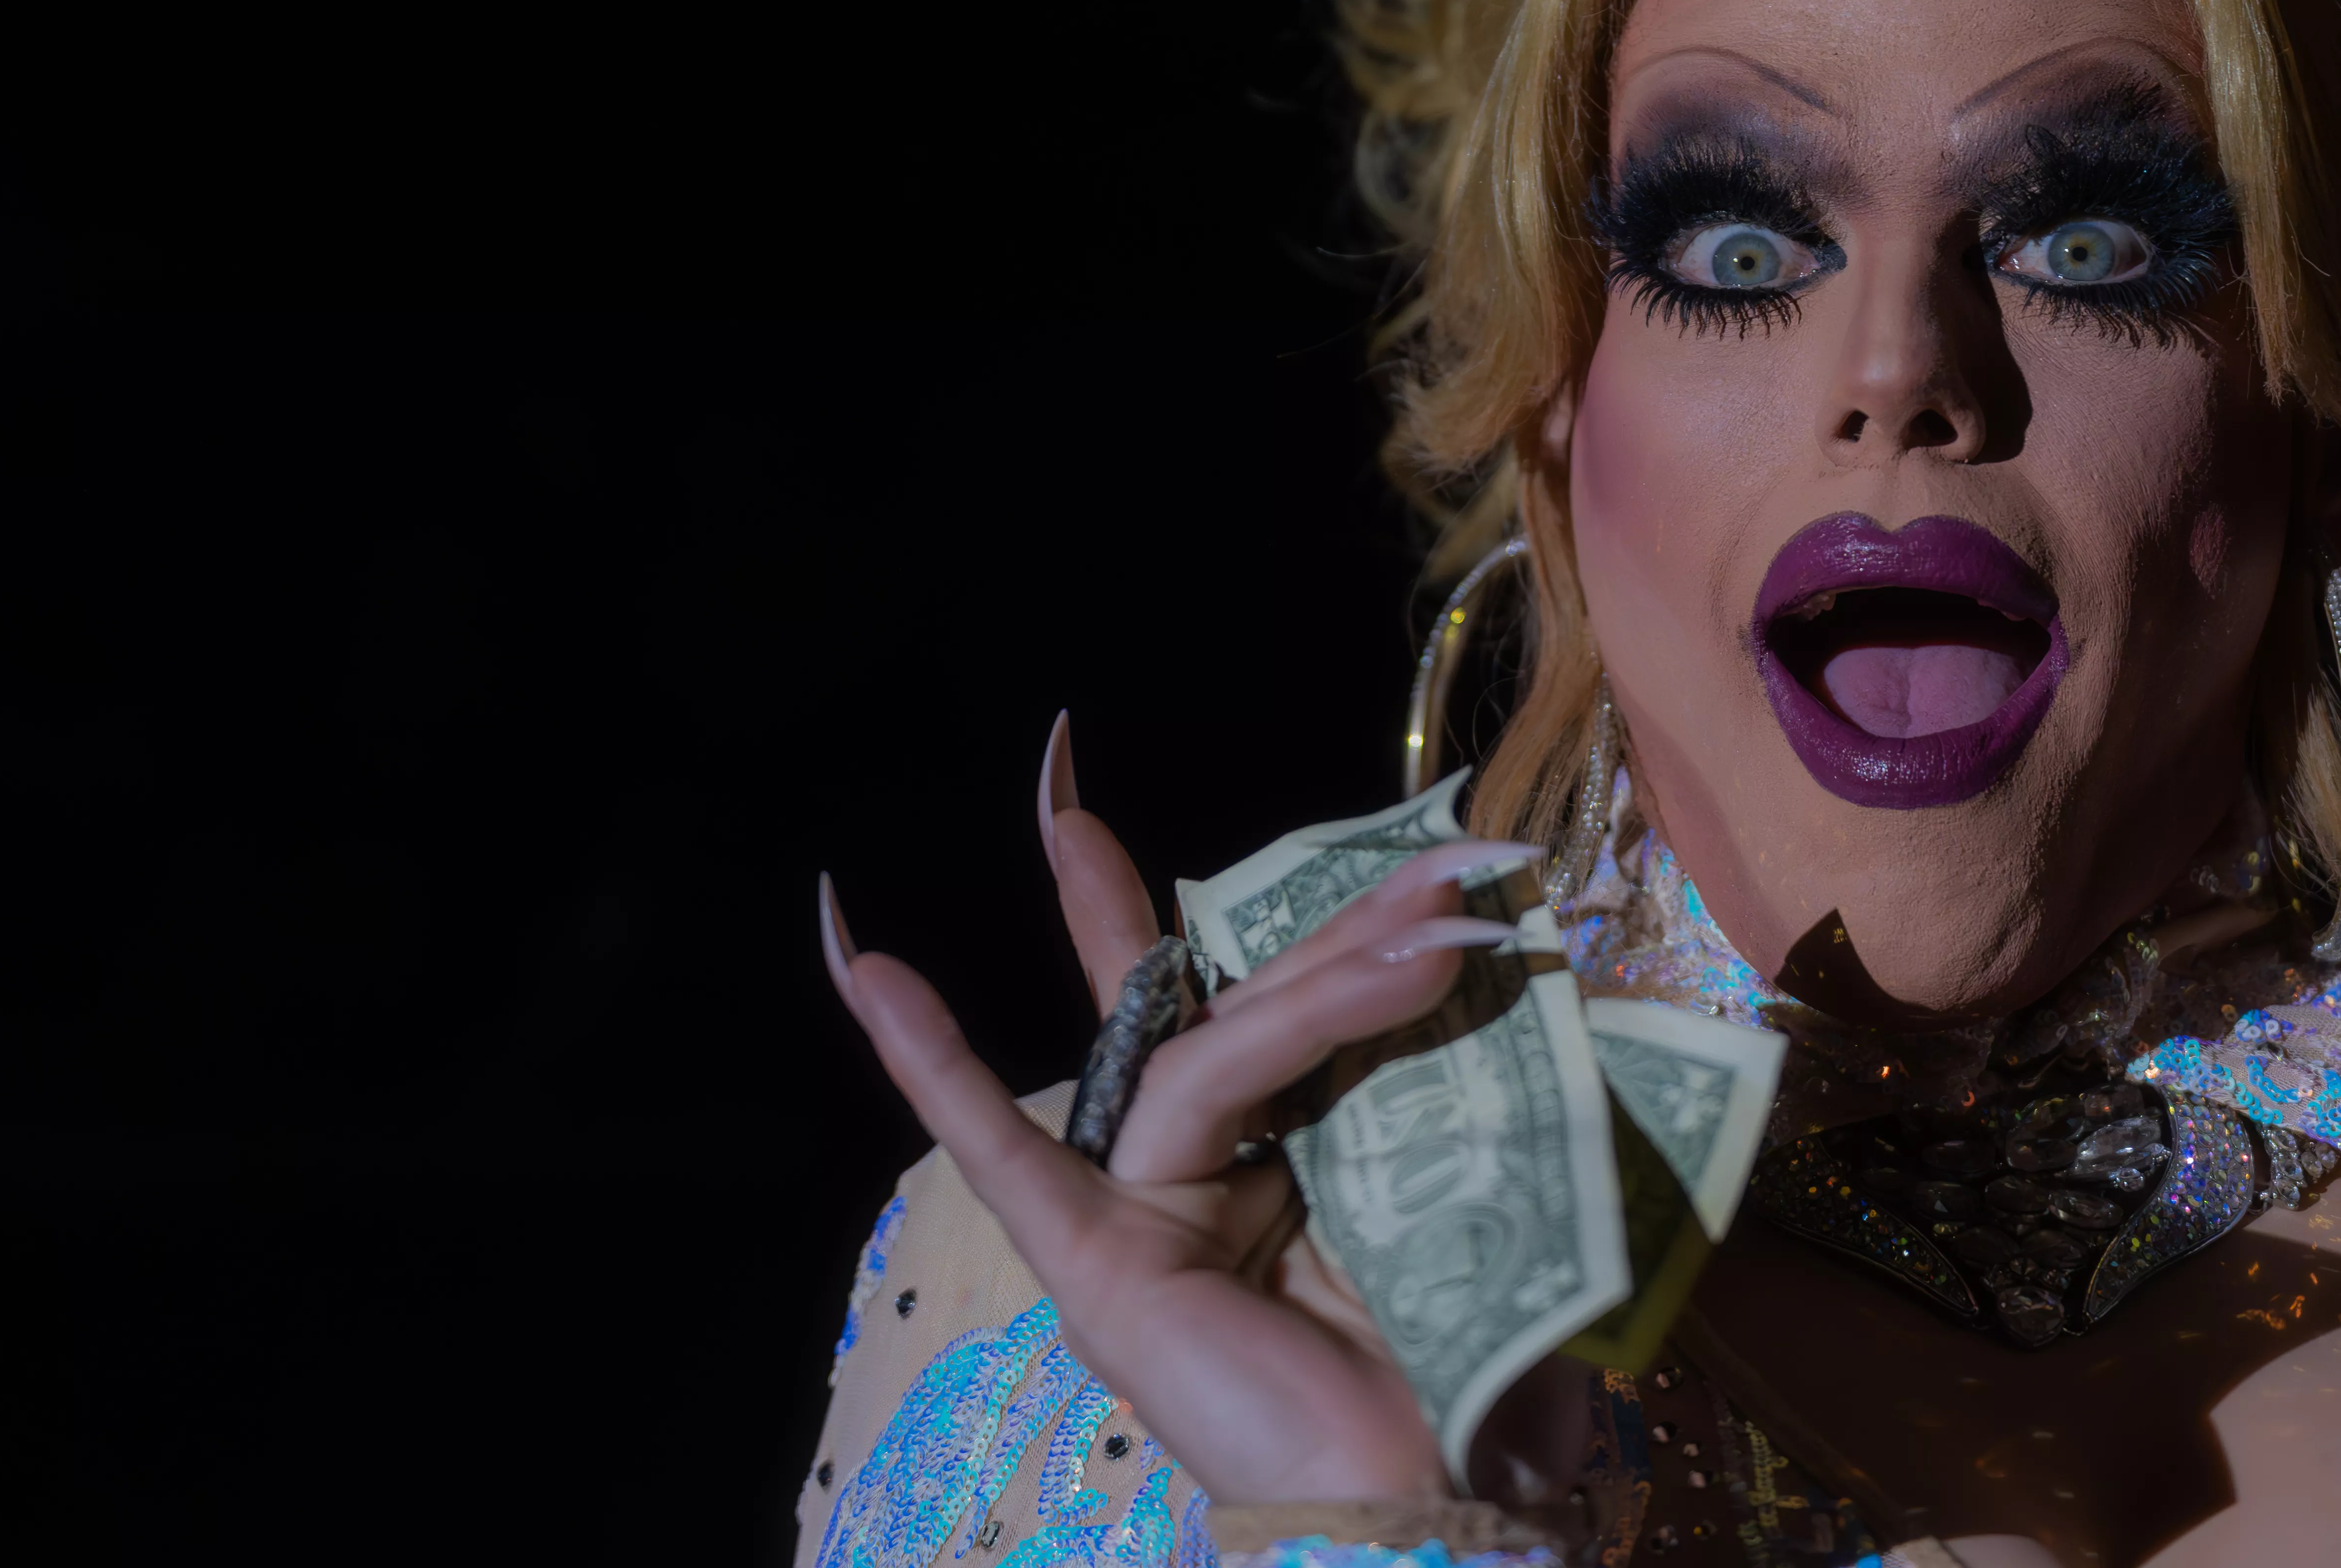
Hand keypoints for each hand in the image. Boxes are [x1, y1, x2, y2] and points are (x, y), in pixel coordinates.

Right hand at [823, 711, 1540, 1505]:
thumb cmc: (1474, 1386)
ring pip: (1211, 1058)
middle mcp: (1215, 1187)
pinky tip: (865, 962)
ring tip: (1437, 933)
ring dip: (1325, 985)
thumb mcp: (1471, 1204)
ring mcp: (1147, 1224)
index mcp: (1297, 1171)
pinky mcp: (1100, 1274)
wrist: (1443, 1515)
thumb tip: (1475, 962)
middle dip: (1340, 925)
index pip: (1292, 1017)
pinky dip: (934, 1064)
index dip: (1324, 924)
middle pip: (1257, 1012)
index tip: (1397, 840)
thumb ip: (1445, 1092)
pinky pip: (1009, 1154)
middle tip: (1442, 858)